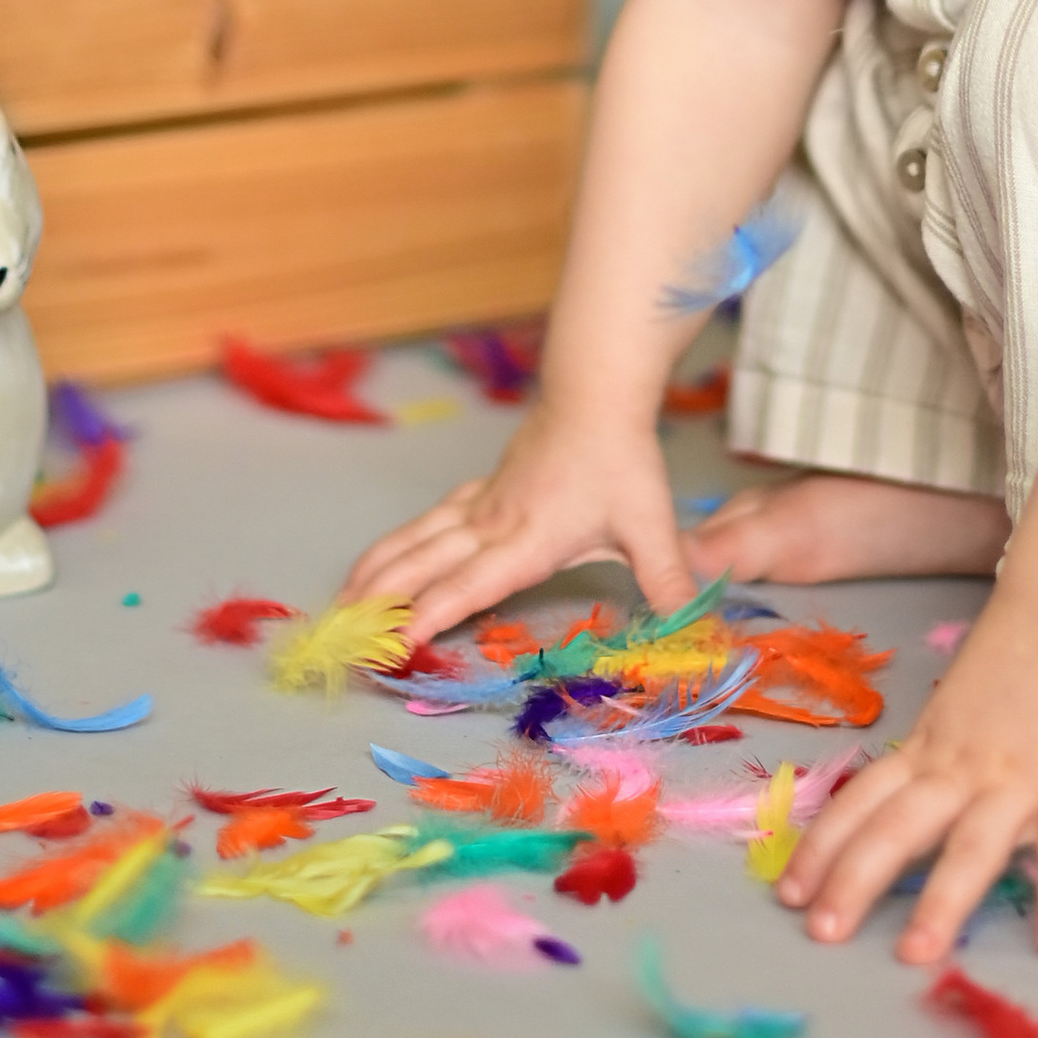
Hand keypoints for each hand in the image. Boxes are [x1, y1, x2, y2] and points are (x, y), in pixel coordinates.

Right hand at [343, 404, 693, 647]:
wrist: (596, 393)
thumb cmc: (620, 459)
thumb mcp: (650, 526)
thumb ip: (668, 583)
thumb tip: (697, 633)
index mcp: (526, 540)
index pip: (467, 586)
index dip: (428, 616)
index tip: (393, 643)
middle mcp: (491, 525)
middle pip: (422, 564)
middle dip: (379, 601)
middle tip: (340, 633)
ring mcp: (481, 504)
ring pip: (416, 539)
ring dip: (376, 571)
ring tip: (341, 601)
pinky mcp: (483, 490)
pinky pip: (430, 521)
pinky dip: (400, 543)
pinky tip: (386, 557)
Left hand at [777, 598, 1037, 963]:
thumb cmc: (1021, 651)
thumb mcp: (961, 706)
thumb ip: (944, 753)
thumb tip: (923, 797)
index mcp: (929, 747)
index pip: (862, 803)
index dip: (822, 848)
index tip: (788, 891)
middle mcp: (960, 767)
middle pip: (894, 829)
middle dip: (853, 883)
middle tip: (819, 933)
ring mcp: (1017, 777)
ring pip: (970, 846)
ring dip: (940, 903)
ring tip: (914, 956)